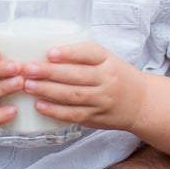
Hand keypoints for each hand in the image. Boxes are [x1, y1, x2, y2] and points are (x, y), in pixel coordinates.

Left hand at [23, 42, 147, 131]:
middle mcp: (107, 80)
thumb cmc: (114, 75)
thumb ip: (81, 54)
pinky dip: (55, 111)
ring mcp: (103, 100)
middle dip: (50, 73)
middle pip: (77, 76)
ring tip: (28, 85)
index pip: (90, 53)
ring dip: (48, 91)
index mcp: (107, 60)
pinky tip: (39, 105)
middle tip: (29, 69)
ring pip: (74, 96)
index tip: (50, 52)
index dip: (69, 53)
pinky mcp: (97, 117)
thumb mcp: (105, 58)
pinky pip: (74, 115)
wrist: (141, 102)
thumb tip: (41, 50)